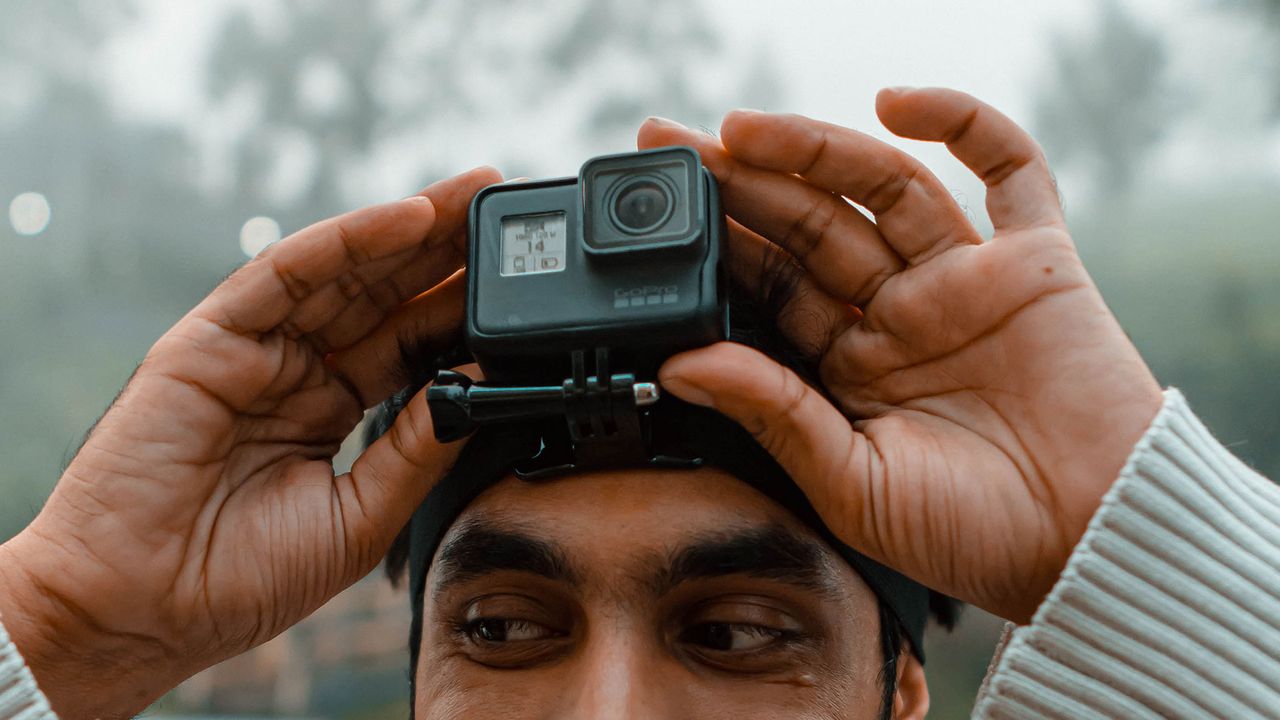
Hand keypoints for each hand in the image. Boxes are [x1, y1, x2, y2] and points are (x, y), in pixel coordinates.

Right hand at [0, 166, 500, 717]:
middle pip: (383, 297)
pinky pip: (286, 275)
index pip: (408, 345)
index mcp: (330, 411)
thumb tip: (475, 389)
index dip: (460, 310)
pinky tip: (407, 218)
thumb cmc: (239, 581)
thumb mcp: (359, 516)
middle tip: (503, 211)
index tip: (517, 284)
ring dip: (409, 230)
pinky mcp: (210, 338)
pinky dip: (346, 241)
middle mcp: (296, 370)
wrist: (140, 612)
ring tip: (471, 196)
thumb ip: (414, 451)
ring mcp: (254, 350)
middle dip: (444, 251)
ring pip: (343, 273)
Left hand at [638, 89, 1161, 622]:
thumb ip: (773, 414)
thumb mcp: (850, 483)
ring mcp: (964, 281)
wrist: (1093, 546)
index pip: (772, 283)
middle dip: (742, 182)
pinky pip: (1008, 171)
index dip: (716, 241)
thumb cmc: (972, 534)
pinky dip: (962, 124)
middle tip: (673, 146)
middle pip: (812, 224)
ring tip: (742, 128)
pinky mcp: (1035, 263)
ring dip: (815, 149)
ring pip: (881, 189)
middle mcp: (900, 313)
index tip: (656, 210)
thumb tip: (677, 365)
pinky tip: (895, 104)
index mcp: (851, 366)